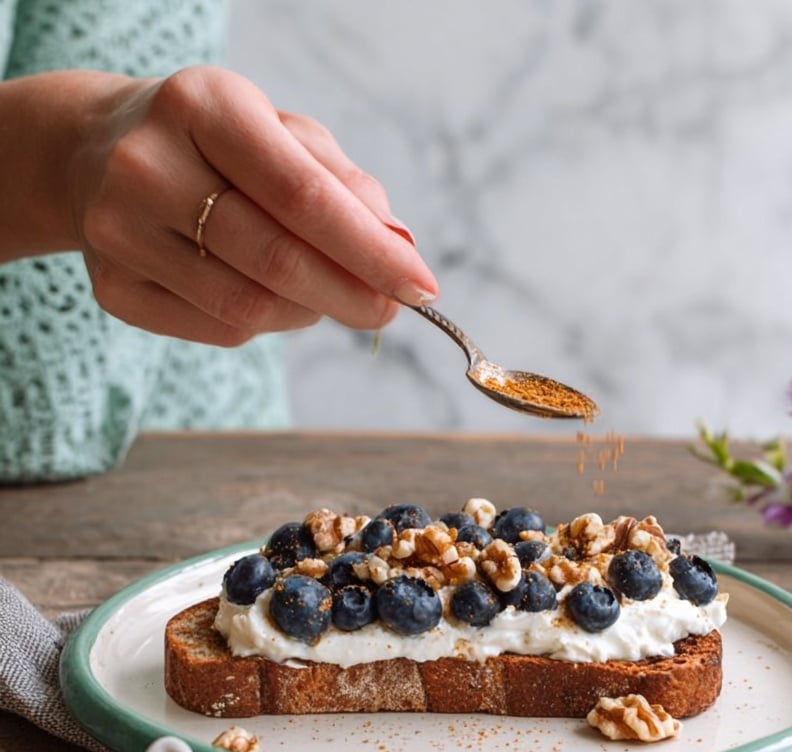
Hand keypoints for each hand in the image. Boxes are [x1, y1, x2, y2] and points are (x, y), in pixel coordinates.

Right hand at [64, 66, 438, 344]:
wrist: (94, 154)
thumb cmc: (214, 144)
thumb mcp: (281, 135)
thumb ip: (344, 184)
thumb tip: (400, 246)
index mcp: (202, 105)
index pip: (303, 196)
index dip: (370, 251)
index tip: (422, 287)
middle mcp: (148, 166)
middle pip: (276, 260)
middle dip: (351, 295)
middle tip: (391, 312)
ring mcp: (120, 232)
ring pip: (248, 306)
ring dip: (309, 312)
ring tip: (327, 294)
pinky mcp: (114, 290)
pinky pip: (218, 329)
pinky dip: (265, 323)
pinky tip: (271, 296)